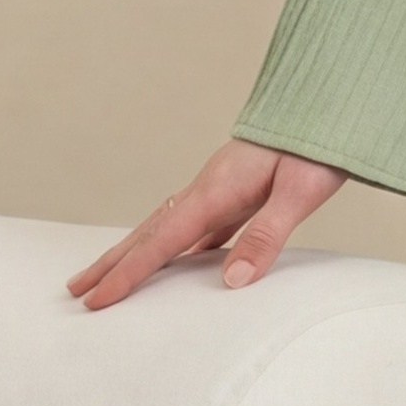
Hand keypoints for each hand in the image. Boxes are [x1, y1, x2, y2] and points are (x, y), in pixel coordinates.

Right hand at [66, 140, 346, 311]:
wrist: (328, 105)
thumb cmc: (317, 149)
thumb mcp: (298, 194)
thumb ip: (265, 236)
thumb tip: (232, 281)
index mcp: (215, 192)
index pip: (161, 242)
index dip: (129, 274)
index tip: (97, 301)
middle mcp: (206, 190)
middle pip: (147, 232)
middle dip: (112, 263)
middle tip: (76, 290)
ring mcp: (218, 189)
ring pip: (164, 227)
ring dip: (135, 253)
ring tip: (110, 276)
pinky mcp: (233, 191)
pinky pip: (192, 225)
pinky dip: (173, 245)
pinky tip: (176, 262)